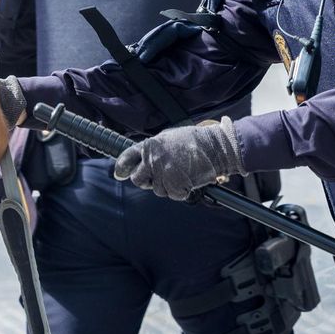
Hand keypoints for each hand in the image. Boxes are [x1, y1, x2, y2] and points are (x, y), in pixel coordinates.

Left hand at [112, 118, 245, 200]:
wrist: (215, 147)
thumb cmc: (193, 141)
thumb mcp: (167, 138)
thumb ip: (153, 150)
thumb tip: (142, 160)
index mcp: (149, 146)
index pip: (127, 158)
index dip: (122, 168)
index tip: (119, 174)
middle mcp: (153, 160)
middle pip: (137, 179)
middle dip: (146, 181)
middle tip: (159, 177)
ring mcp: (163, 173)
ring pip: (156, 189)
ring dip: (167, 186)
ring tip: (180, 173)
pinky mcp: (175, 185)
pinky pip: (172, 195)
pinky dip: (179, 191)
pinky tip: (187, 180)